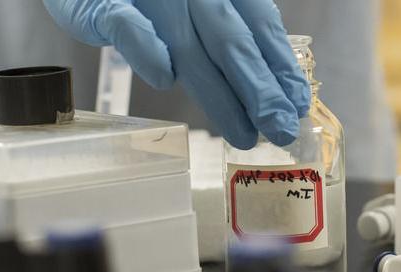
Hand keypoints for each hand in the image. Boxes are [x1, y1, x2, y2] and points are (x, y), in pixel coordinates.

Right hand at [43, 0, 311, 148]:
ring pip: (188, 43)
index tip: (298, 104)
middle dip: (260, 87)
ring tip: (243, 131)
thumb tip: (271, 80)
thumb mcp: (195, 5)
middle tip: (280, 129)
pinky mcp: (102, 2)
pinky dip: (146, 50)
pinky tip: (164, 78)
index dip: (280, 64)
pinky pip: (125, 24)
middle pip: (232, 40)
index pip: (260, 22)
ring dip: (219, 91)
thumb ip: (227, 30)